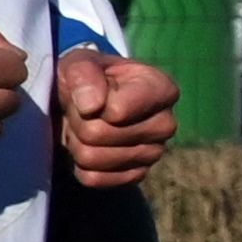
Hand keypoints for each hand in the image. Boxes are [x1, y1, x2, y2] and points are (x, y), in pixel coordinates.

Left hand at [56, 52, 180, 189]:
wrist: (87, 102)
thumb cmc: (89, 78)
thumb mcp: (80, 62)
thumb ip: (84, 73)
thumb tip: (92, 106)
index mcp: (161, 89)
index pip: (116, 110)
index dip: (89, 101)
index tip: (91, 92)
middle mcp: (165, 124)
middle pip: (98, 134)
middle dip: (78, 121)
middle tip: (82, 110)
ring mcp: (154, 153)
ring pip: (92, 158)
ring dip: (76, 141)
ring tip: (85, 125)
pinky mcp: (137, 175)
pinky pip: (94, 178)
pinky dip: (80, 164)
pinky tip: (88, 146)